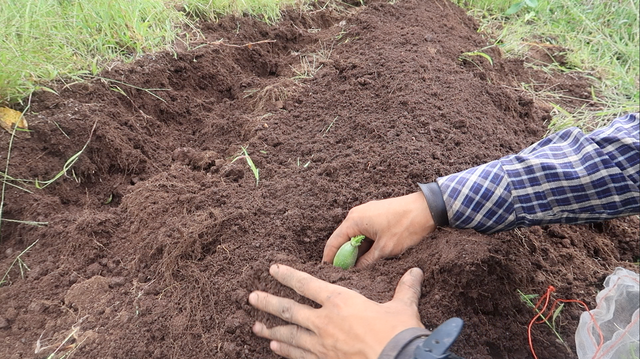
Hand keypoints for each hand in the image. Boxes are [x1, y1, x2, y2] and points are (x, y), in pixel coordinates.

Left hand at [249, 264, 424, 358]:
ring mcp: (322, 345)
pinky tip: (276, 347)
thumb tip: (416, 272)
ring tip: (256, 326)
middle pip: (289, 309)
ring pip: (289, 334)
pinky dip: (286, 351)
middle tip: (251, 298)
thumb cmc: (399, 334)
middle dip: (268, 302)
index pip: (307, 284)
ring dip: (271, 329)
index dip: (288, 275)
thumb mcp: (403, 307)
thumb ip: (405, 288)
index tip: (273, 270)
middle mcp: (325, 322)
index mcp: (340, 302)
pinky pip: (299, 355)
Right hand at [322, 192, 435, 266]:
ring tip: (356, 267)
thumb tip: (357, 269)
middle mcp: (357, 214)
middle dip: (343, 255)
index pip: (334, 241)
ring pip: (355, 235)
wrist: (428, 209)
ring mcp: (367, 213)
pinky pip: (364, 231)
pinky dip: (364, 243)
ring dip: (355, 250)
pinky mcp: (376, 214)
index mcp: (354, 220)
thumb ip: (367, 261)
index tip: (327, 271)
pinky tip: (368, 256)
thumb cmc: (406, 226)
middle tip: (343, 273)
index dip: (329, 257)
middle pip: (343, 238)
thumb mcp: (385, 249)